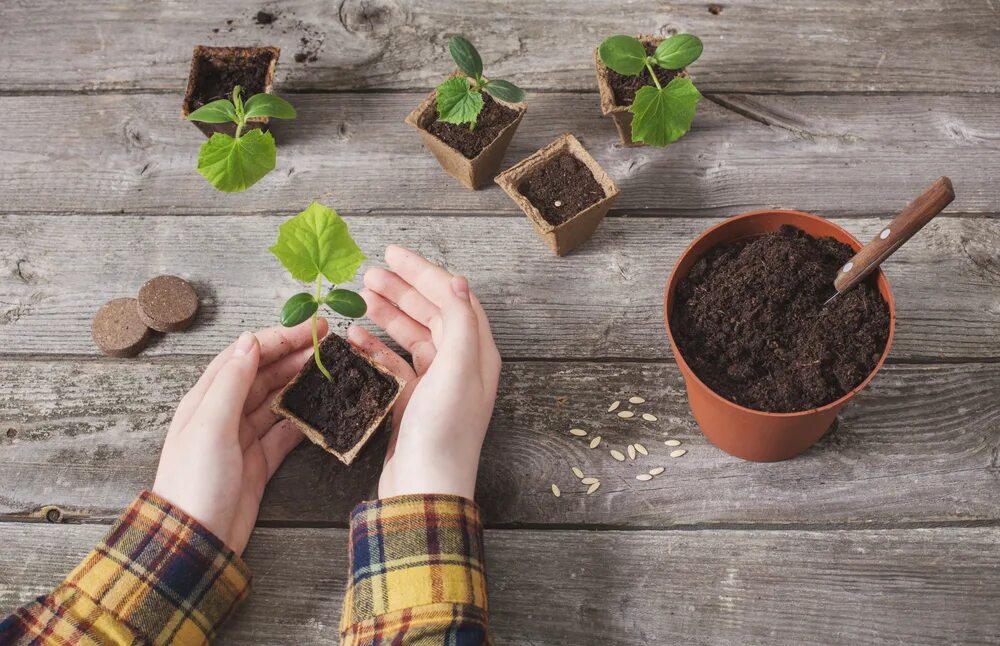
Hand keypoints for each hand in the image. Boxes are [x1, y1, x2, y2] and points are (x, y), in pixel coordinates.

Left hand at [152, 319, 326, 553]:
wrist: (196, 542)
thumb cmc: (196, 482)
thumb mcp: (211, 426)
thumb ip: (232, 382)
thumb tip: (250, 340)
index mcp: (207, 398)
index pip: (245, 355)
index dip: (278, 338)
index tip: (313, 329)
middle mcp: (225, 414)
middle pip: (264, 374)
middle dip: (295, 355)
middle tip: (330, 344)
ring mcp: (243, 438)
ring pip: (278, 399)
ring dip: (302, 382)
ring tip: (331, 369)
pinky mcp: (259, 462)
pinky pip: (286, 432)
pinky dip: (304, 418)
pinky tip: (324, 409)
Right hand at [350, 245, 501, 499]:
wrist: (425, 488)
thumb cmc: (444, 431)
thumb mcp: (456, 369)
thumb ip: (458, 322)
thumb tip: (457, 281)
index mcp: (477, 354)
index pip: (454, 299)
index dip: (426, 273)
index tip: (393, 254)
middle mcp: (460, 366)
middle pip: (432, 314)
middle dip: (403, 290)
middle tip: (370, 273)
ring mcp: (436, 385)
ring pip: (411, 336)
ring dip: (388, 314)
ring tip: (361, 296)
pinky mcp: (412, 403)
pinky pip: (394, 364)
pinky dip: (375, 348)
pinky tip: (354, 336)